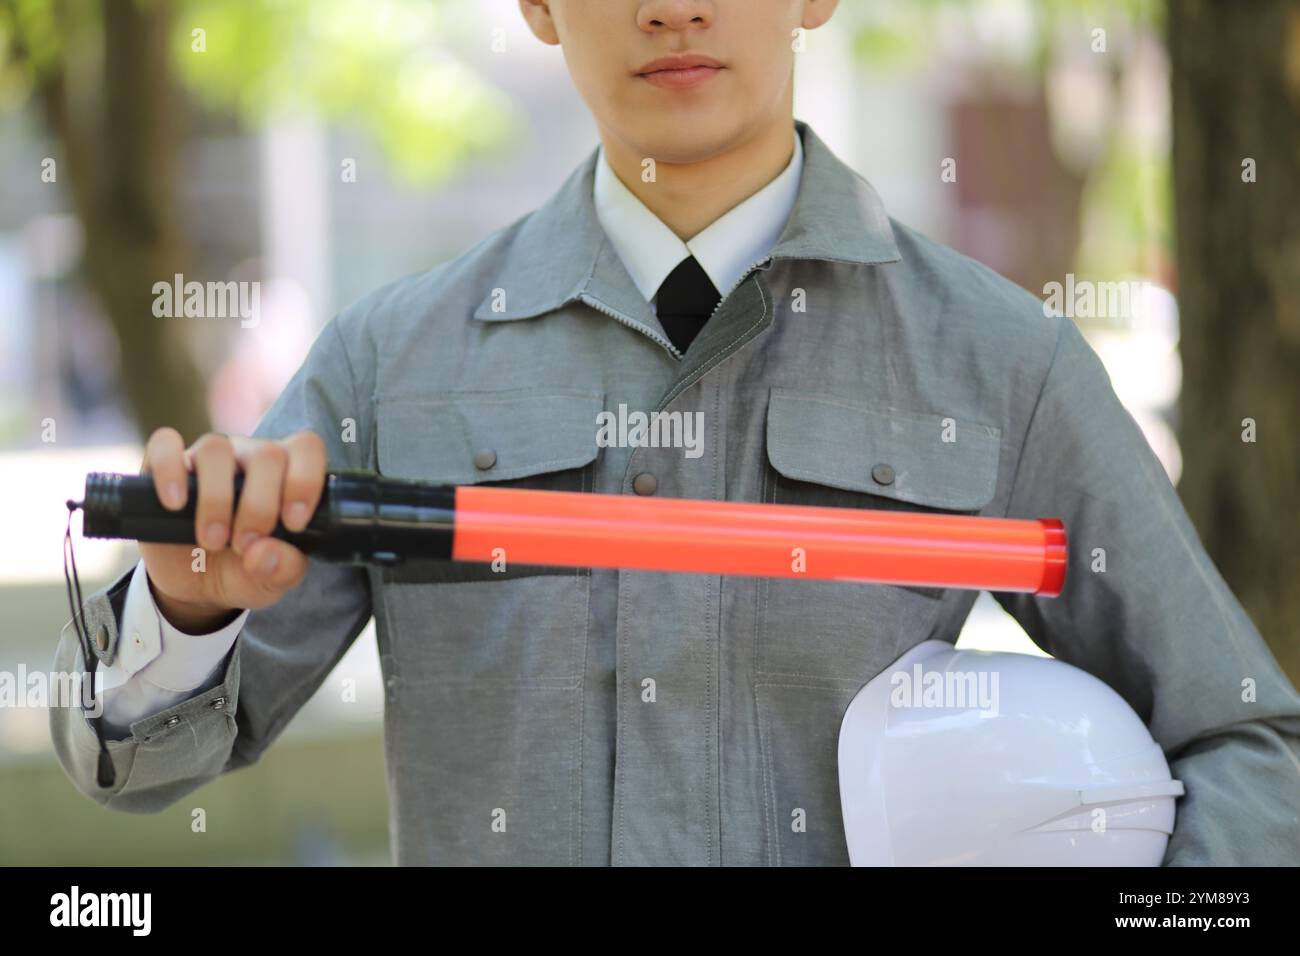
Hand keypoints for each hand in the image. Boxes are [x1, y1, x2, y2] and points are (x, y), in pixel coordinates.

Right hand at [137, 427, 326, 631]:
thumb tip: (264, 552)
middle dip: (259, 506)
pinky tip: (175, 504)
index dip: (305, 481)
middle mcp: (249, 457)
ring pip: (216, 448)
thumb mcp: (272, 580)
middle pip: (266, 453)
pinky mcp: (163, 466)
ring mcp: (206, 458)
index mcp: (286, 474)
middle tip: (245, 544)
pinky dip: (170, 471)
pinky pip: (164, 445)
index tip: (293, 523)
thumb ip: (283, 568)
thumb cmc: (244, 570)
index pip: (306, 448)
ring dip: (216, 499)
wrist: (195, 586)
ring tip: (213, 540)